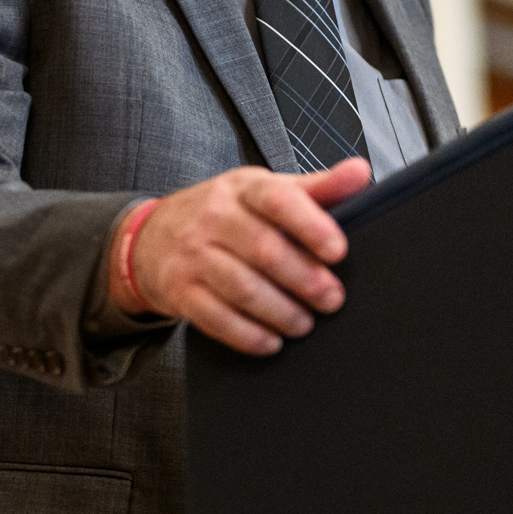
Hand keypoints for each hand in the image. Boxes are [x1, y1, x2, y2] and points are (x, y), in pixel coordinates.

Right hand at [125, 157, 368, 354]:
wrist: (151, 237)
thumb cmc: (223, 214)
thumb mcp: (264, 191)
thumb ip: (316, 187)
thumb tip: (361, 172)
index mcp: (242, 189)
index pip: (277, 200)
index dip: (311, 225)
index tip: (338, 251)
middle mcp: (213, 217)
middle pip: (265, 250)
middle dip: (305, 280)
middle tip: (331, 299)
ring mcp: (192, 255)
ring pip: (242, 288)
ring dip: (281, 312)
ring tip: (304, 323)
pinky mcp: (179, 291)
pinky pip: (216, 318)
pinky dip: (248, 335)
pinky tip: (271, 341)